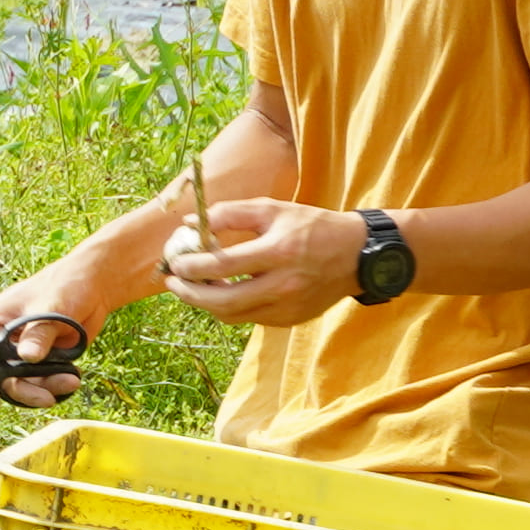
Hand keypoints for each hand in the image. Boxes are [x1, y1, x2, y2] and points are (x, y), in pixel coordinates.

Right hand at [0, 274, 100, 406]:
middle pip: (1, 377)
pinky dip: (57, 385)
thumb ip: (38, 333)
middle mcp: (4, 340)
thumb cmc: (65, 285)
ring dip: (46, 389)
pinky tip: (72, 376)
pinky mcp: (43, 360)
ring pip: (24, 384)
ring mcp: (23, 351)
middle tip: (47, 397)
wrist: (95, 286)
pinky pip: (43, 382)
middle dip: (24, 390)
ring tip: (71, 380)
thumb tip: (27, 356)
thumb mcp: (50, 306)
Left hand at [160, 195, 363, 327]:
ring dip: (206, 304)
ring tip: (192, 287)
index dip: (192, 266)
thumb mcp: (273, 209)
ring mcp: (288, 307)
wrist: (357, 255)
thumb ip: (230, 213)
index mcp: (279, 252)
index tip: (175, 261)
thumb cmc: (312, 226)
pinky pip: (250, 318)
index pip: (223, 265)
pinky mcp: (291, 320)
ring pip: (233, 315)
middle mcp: (283, 285)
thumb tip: (192, 224)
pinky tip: (221, 292)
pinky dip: (230, 308)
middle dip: (190, 294)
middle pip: (223, 302)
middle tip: (172, 283)